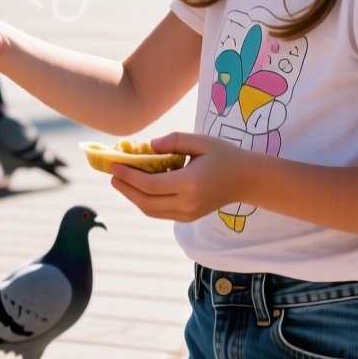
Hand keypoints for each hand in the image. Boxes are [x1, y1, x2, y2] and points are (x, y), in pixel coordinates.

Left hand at [108, 132, 253, 222]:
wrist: (246, 180)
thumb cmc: (224, 155)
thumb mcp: (200, 141)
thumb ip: (173, 141)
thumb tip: (149, 146)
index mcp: (190, 183)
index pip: (150, 185)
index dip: (128, 176)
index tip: (114, 165)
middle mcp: (187, 203)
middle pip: (145, 201)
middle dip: (125, 188)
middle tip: (112, 174)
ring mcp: (187, 213)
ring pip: (150, 210)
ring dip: (132, 196)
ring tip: (120, 180)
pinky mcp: (187, 217)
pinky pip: (159, 212)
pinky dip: (144, 201)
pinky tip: (138, 188)